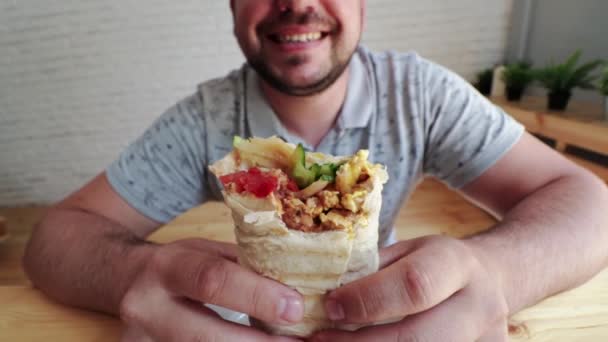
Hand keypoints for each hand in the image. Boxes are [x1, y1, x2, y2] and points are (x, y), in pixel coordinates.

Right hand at [119, 239, 302, 341]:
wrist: (124, 279)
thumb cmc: (177, 264)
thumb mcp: (205, 251)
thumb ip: (242, 268)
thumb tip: (291, 286)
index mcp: (165, 268)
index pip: (213, 282)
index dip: (257, 296)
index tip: (294, 307)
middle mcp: (146, 308)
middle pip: (206, 336)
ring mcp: (141, 341)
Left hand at [311, 235, 508, 341]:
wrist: (493, 278)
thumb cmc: (436, 264)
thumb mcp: (408, 251)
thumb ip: (374, 271)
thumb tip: (325, 294)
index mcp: (456, 264)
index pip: (413, 286)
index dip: (367, 300)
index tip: (331, 307)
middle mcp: (479, 304)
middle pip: (418, 337)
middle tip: (323, 340)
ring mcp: (486, 340)